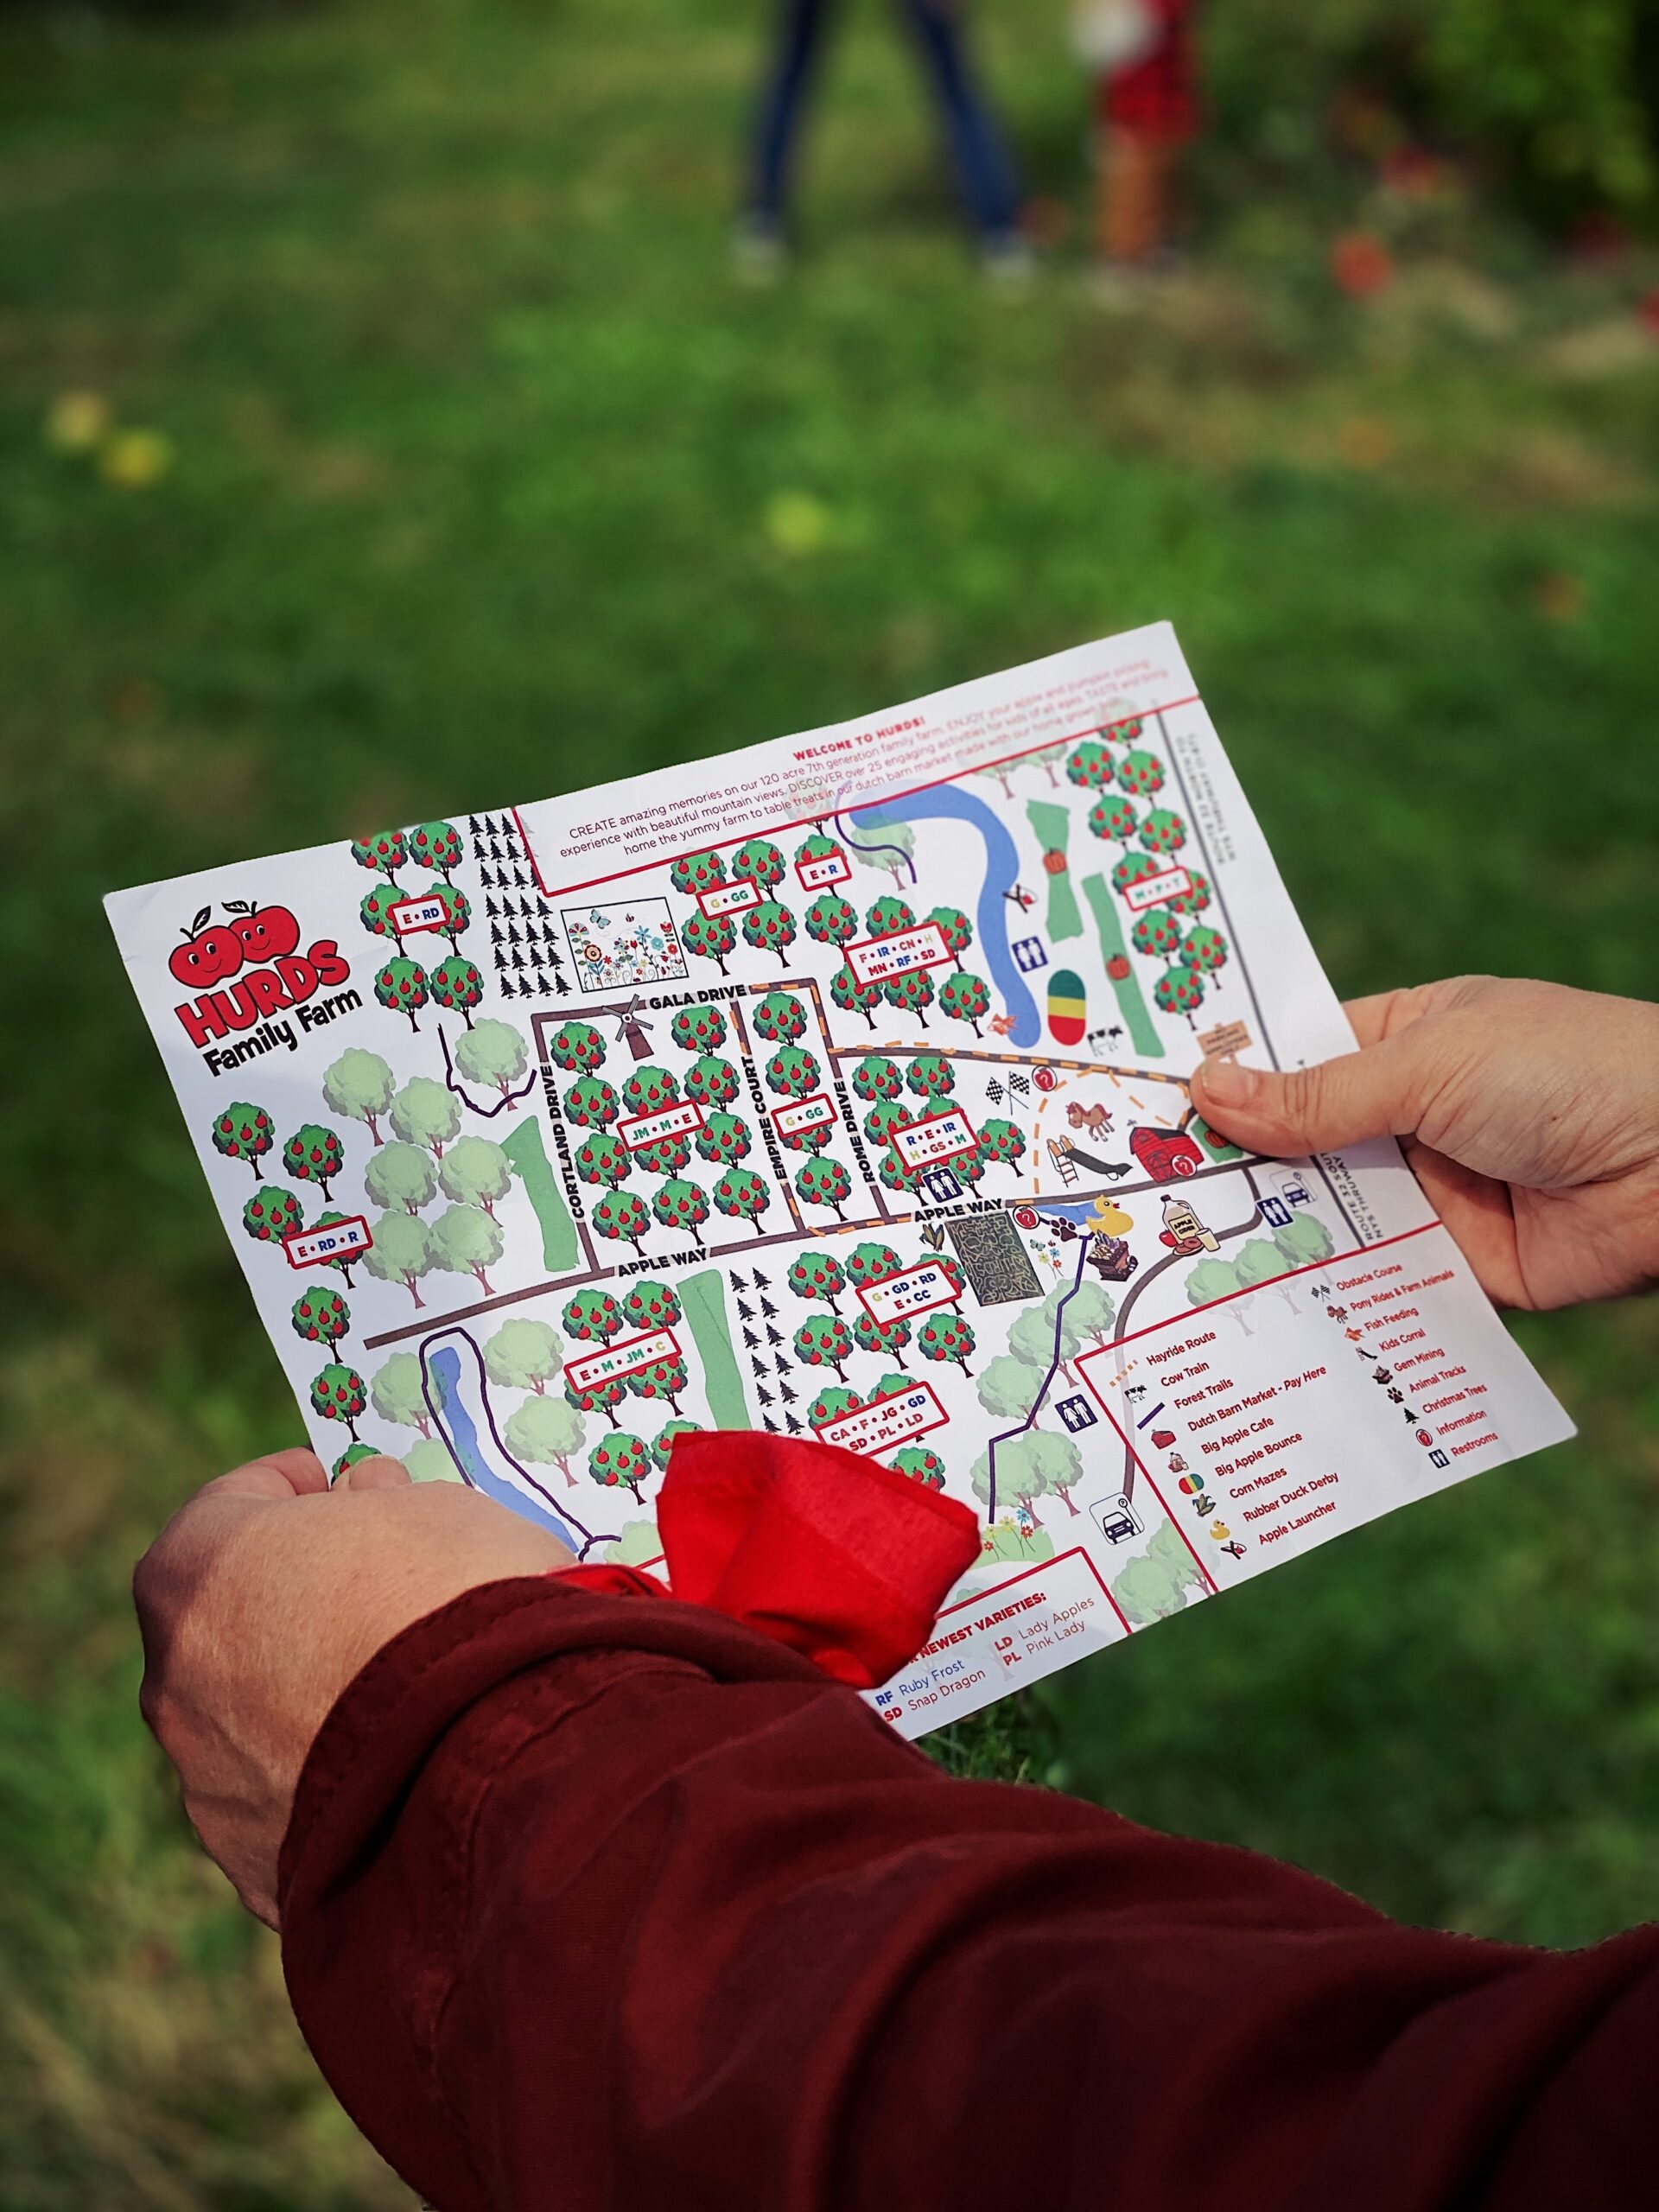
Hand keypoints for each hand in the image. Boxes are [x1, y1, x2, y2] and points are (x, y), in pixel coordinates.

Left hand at [134, 1451, 571, 1926]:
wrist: (500, 1764)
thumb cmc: (460, 1601)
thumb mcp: (433, 1509)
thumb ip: (379, 1505)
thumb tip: (364, 1501)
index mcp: (196, 1574)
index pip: (231, 1505)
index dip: (297, 1488)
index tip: (350, 1486)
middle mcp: (175, 1684)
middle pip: (233, 1624)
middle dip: (301, 1600)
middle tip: (386, 1589)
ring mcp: (209, 1789)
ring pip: (257, 1727)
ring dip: (317, 1700)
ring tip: (417, 1694)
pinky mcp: (259, 1871)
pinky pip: (298, 1808)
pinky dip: (342, 1785)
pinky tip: (416, 1768)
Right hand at [1189, 976, 1658, 1310]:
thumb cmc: (1568, 1072)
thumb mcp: (1429, 1065)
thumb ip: (1316, 1096)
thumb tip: (1205, 1089)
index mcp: (1410, 1039)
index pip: (1297, 1056)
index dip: (1228, 1078)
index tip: (1143, 1102)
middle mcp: (1413, 1117)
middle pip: (1301, 1144)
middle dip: (1234, 1166)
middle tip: (1132, 1190)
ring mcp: (1432, 1194)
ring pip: (1329, 1216)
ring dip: (1270, 1232)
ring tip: (1168, 1250)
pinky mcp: (1453, 1268)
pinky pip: (1374, 1280)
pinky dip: (1326, 1293)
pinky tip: (1248, 1306)